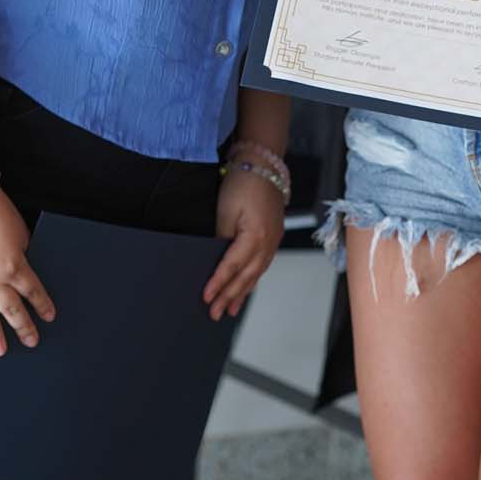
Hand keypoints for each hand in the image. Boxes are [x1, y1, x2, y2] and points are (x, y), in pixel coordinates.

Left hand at [203, 166, 285, 320]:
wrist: (264, 166)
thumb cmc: (244, 183)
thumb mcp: (225, 211)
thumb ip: (221, 238)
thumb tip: (215, 258)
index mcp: (255, 236)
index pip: (232, 266)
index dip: (218, 283)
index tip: (206, 298)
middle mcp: (268, 242)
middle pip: (246, 275)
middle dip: (230, 296)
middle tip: (215, 313)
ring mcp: (274, 241)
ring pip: (256, 273)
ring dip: (242, 292)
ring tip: (231, 309)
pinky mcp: (273, 236)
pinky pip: (263, 264)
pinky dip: (252, 279)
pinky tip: (246, 287)